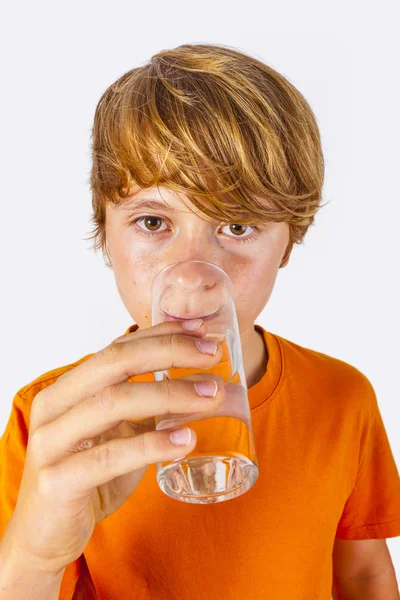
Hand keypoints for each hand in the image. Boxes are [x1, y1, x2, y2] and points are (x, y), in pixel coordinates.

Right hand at [3, 320, 223, 574]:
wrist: (45, 533)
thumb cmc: (86, 475)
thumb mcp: (118, 433)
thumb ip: (145, 407)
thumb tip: (201, 382)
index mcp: (68, 388)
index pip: (117, 347)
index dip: (161, 334)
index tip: (202, 329)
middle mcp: (55, 406)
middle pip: (114, 363)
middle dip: (168, 352)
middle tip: (212, 354)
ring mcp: (52, 442)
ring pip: (114, 402)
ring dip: (169, 394)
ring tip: (211, 395)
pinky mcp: (58, 481)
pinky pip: (109, 457)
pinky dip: (151, 445)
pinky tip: (186, 440)